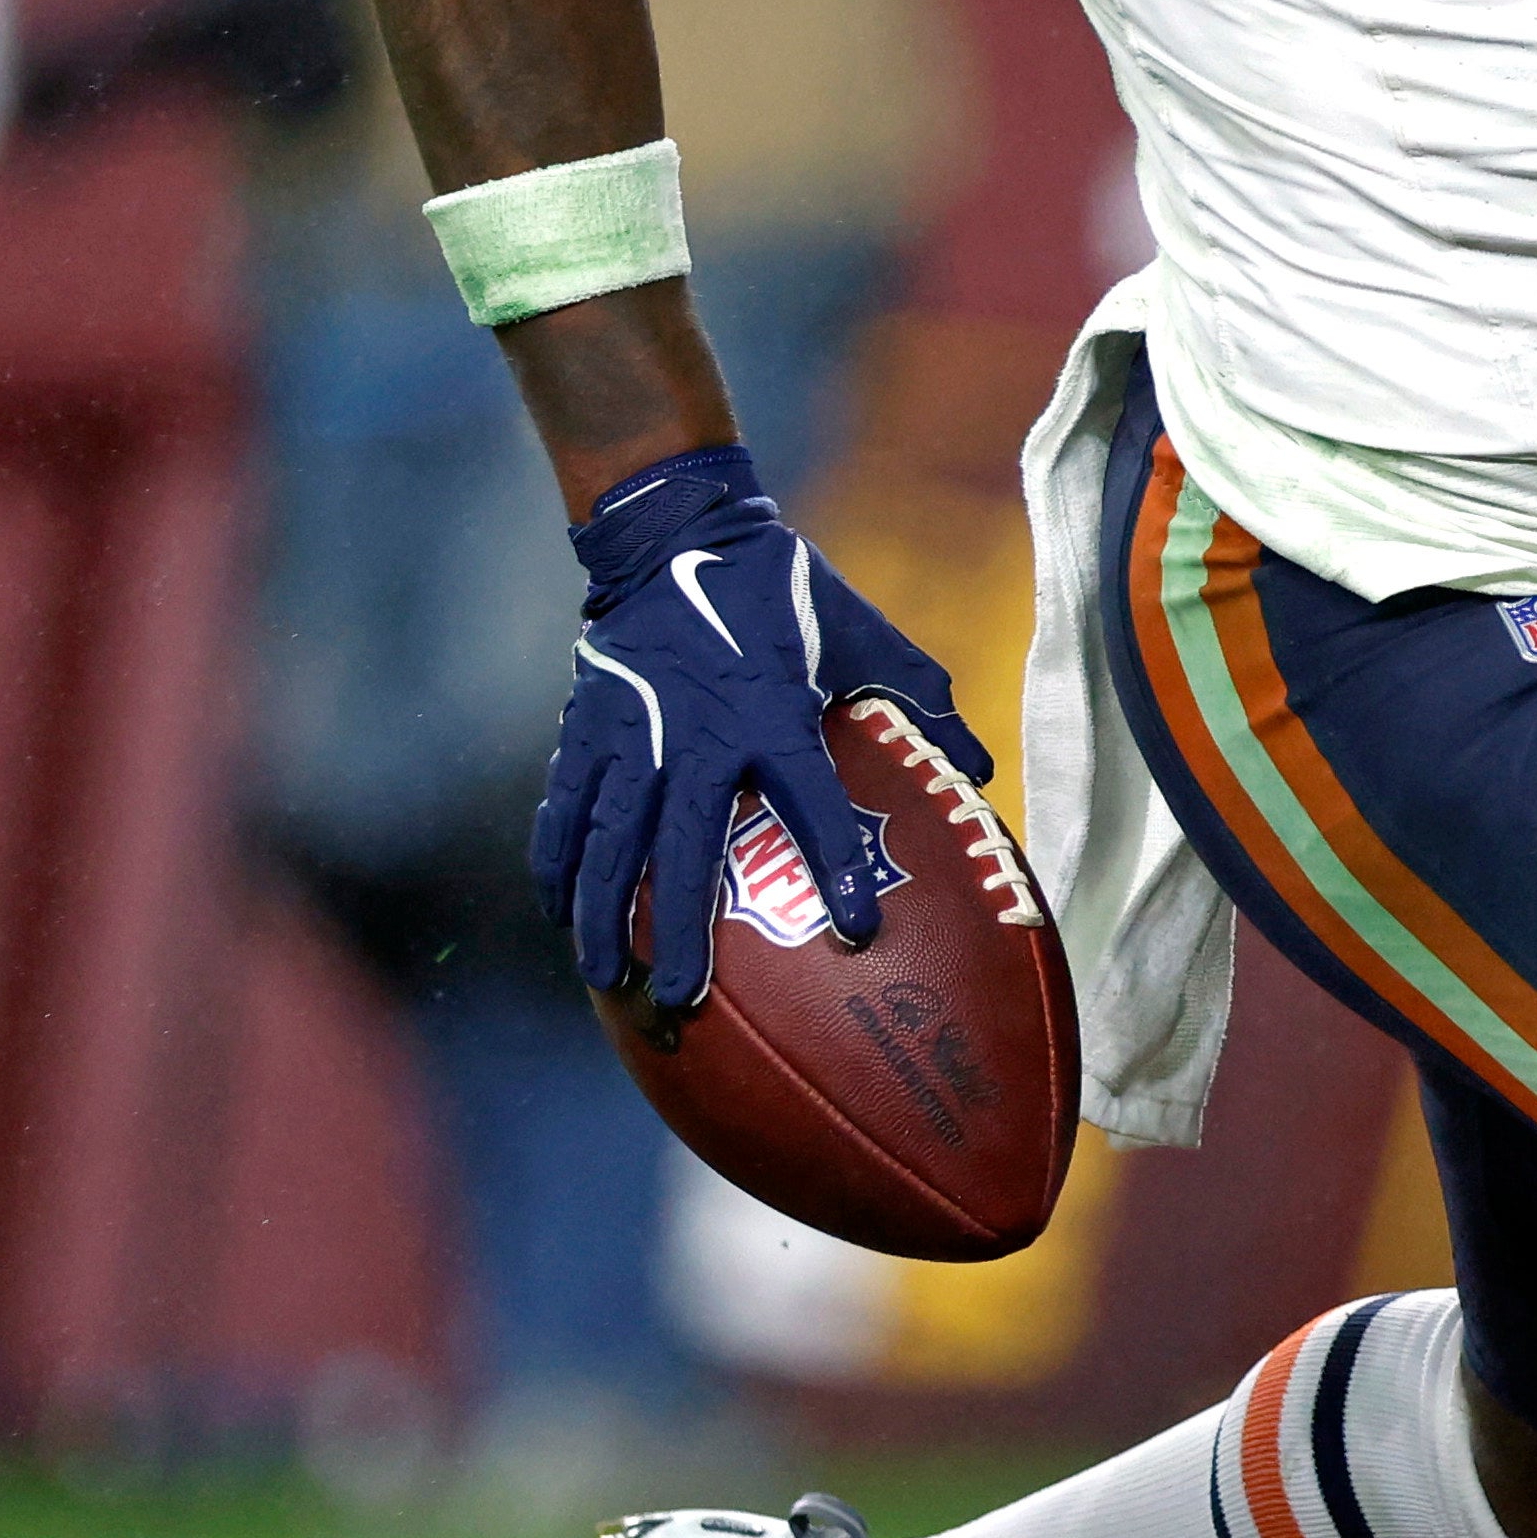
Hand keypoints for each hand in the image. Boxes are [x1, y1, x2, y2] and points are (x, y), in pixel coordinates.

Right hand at [533, 442, 982, 1009]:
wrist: (676, 533)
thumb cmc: (782, 591)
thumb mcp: (865, 634)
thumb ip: (922, 701)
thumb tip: (980, 773)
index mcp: (773, 716)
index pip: (811, 804)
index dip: (834, 865)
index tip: (856, 931)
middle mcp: (697, 737)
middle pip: (684, 853)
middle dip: (679, 933)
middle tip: (681, 1004)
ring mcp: (632, 737)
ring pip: (610, 843)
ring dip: (606, 916)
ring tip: (609, 981)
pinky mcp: (586, 730)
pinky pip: (564, 808)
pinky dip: (557, 862)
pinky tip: (556, 913)